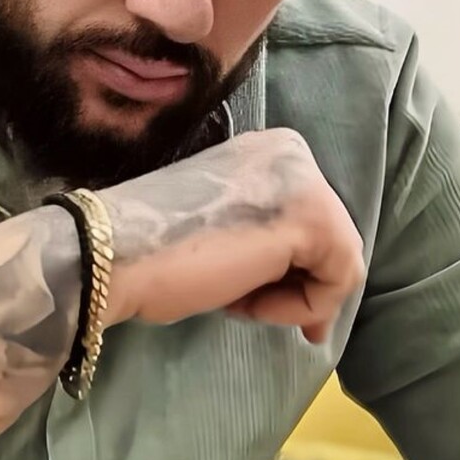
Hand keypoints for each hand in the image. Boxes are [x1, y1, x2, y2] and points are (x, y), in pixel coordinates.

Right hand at [99, 128, 363, 342]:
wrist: (118, 254)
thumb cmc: (159, 250)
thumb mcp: (229, 230)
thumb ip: (269, 237)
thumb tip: (313, 289)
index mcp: (271, 149)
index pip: (312, 218)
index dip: (295, 267)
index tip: (258, 296)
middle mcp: (294, 151)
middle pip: (333, 239)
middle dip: (301, 286)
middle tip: (252, 311)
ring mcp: (307, 179)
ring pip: (341, 263)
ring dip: (294, 299)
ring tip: (239, 302)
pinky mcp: (313, 218)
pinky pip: (337, 281)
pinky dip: (299, 308)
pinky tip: (244, 301)